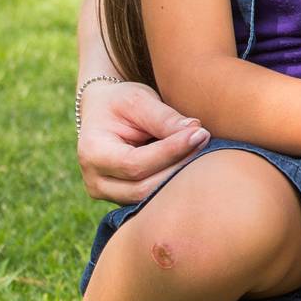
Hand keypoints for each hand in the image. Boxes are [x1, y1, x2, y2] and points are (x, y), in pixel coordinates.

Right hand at [77, 79, 209, 203]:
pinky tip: (193, 167)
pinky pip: (153, 199)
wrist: (104, 114)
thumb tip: (196, 131)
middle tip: (208, 142)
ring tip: (203, 153)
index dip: (171, 151)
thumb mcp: (138, 100)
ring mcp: (109, 194)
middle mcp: (96, 180)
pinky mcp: (125, 199)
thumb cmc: (121, 103)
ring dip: (180, 179)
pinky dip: (175, 185)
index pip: (135, 163)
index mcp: (92, 153)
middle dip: (179, 167)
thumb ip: (164, 118)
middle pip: (143, 187)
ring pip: (150, 198)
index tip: (201, 133)